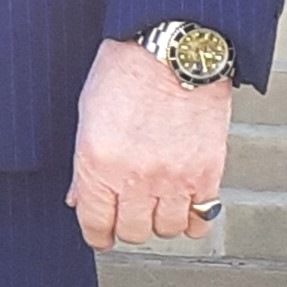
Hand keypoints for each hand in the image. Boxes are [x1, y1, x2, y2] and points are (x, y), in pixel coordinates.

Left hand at [64, 38, 232, 251]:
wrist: (174, 51)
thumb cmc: (127, 71)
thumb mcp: (88, 113)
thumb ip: (84, 163)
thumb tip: (79, 197)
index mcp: (98, 162)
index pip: (94, 222)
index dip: (96, 234)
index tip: (100, 235)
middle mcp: (135, 176)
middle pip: (131, 232)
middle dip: (126, 226)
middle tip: (127, 213)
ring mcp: (173, 178)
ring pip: (165, 230)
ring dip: (159, 221)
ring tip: (156, 203)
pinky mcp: (207, 173)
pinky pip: (200, 220)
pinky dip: (192, 219)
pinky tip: (185, 205)